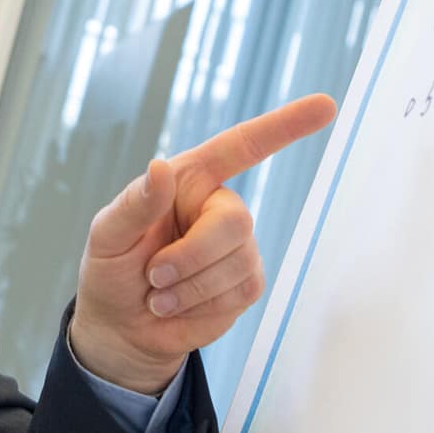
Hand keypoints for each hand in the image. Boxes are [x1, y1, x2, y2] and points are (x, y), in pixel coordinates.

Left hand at [68, 93, 337, 393]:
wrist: (122, 326)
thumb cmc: (111, 269)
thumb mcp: (107, 235)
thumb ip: (134, 205)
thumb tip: (160, 168)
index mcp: (189, 179)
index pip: (242, 146)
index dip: (284, 126)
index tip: (325, 105)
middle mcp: (218, 206)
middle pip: (236, 222)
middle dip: (192, 256)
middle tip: (153, 275)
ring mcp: (237, 246)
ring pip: (239, 263)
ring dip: (190, 287)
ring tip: (158, 294)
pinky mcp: (245, 283)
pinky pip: (241, 292)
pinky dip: (202, 306)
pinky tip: (178, 307)